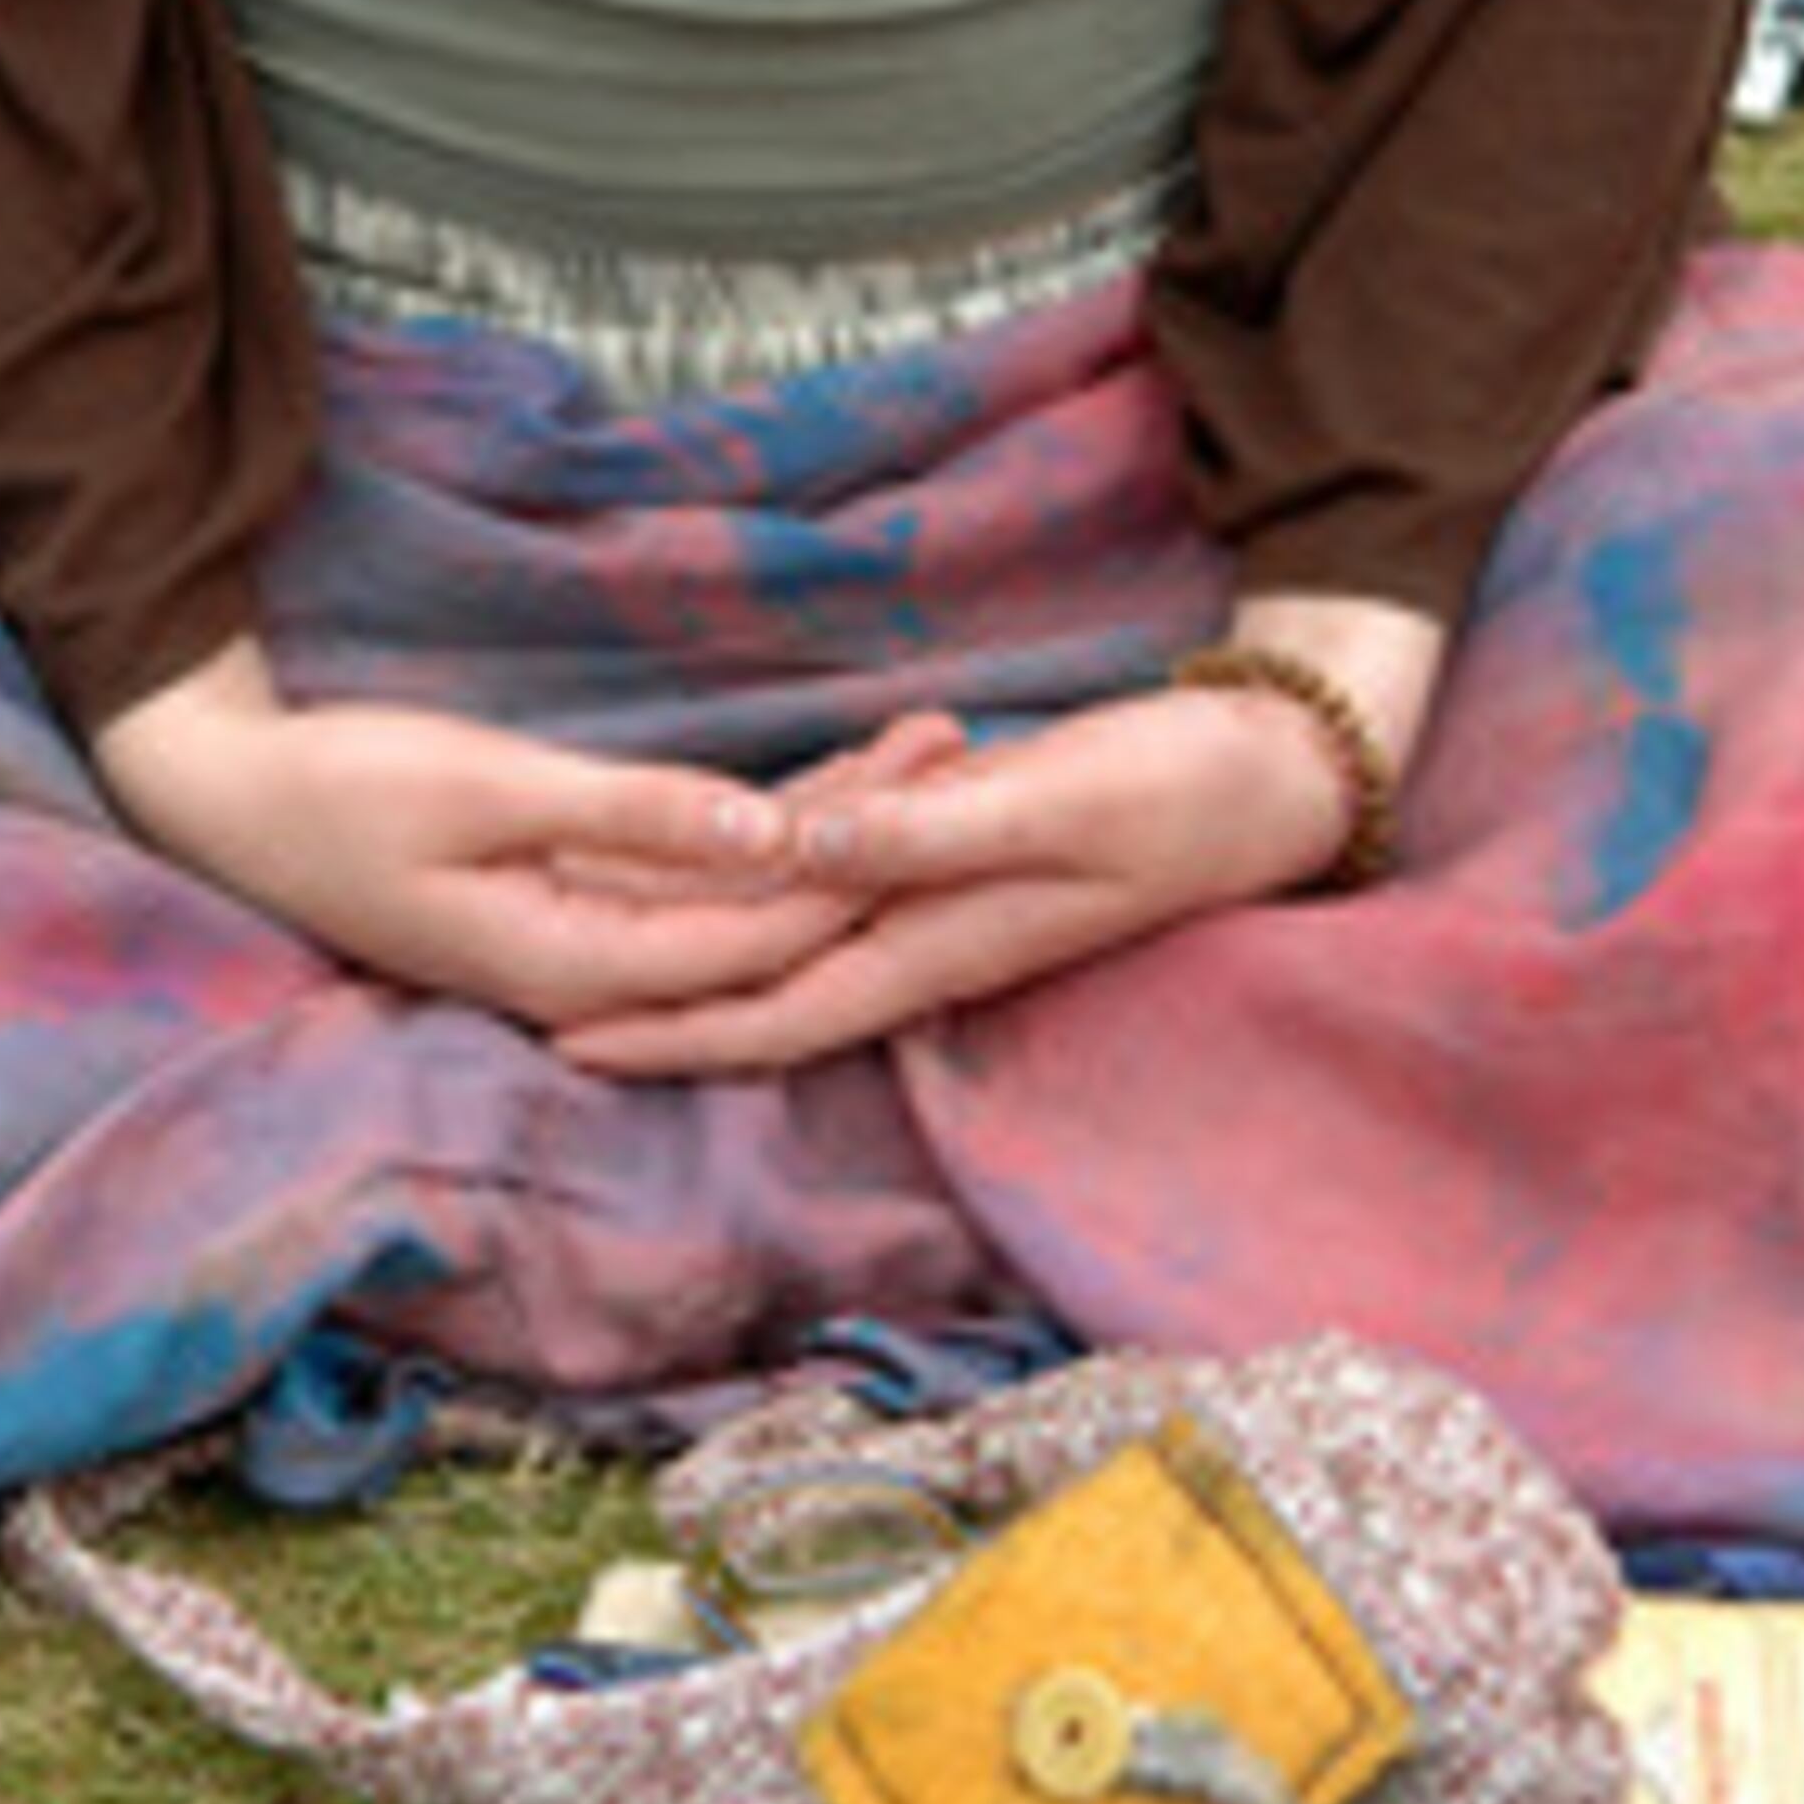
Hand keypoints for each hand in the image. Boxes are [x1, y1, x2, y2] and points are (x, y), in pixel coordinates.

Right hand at [95, 641, 869, 1034]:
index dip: (854, 868)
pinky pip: (687, 878)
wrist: (234, 799)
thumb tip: (763, 831)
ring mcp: (576, 938)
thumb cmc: (344, 786)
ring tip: (926, 751)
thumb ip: (628, 815)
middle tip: (968, 756)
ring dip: (827, 828)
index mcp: (574, 963)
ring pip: (734, 899)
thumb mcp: (487, 787)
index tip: (942, 799)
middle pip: (761, 924)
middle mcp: (589, 971)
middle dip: (868, 845)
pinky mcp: (564, 896)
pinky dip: (760, 827)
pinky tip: (824, 784)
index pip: (753, 936)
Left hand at [554, 600, 1444, 1080]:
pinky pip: (843, 884)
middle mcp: (933, 942)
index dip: (667, 1026)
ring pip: (797, 940)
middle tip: (534, 979)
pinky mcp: (967, 854)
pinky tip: (735, 852)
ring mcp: (951, 905)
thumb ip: (926, 832)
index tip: (558, 1030)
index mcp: (942, 947)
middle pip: (767, 990)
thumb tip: (796, 853)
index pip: (774, 1011)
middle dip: (656, 994)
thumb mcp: (1051, 803)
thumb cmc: (1175, 789)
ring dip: (703, 935)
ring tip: (604, 912)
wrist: (1270, 773)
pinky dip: (774, 875)